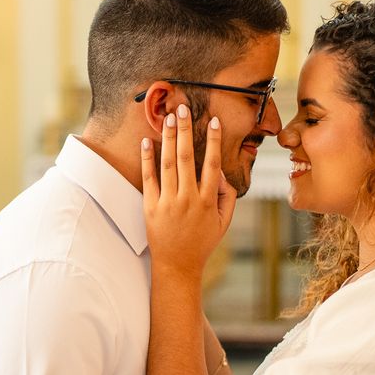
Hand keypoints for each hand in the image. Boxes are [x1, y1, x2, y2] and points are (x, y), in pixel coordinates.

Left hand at [140, 105, 236, 278]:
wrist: (177, 266)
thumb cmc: (202, 243)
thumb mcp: (223, 222)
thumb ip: (226, 196)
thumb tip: (221, 172)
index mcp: (207, 201)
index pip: (211, 164)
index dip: (213, 141)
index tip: (214, 121)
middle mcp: (188, 199)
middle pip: (186, 158)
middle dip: (185, 130)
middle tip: (183, 108)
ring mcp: (168, 203)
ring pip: (167, 164)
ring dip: (167, 138)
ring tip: (167, 118)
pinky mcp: (150, 207)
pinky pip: (148, 179)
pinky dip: (147, 159)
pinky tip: (147, 142)